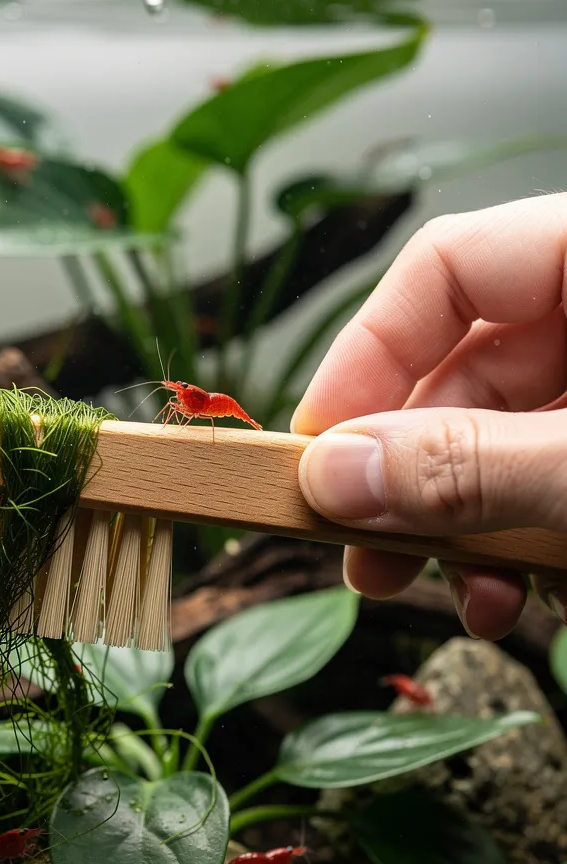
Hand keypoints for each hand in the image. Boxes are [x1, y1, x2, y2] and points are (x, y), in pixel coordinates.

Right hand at [291, 193, 566, 639]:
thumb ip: (475, 464)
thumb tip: (334, 477)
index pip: (444, 267)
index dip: (365, 355)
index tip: (318, 451)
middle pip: (460, 369)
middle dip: (403, 473)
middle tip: (358, 547)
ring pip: (498, 438)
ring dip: (453, 524)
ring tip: (441, 594)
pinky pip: (544, 477)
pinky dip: (516, 539)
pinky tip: (512, 595)